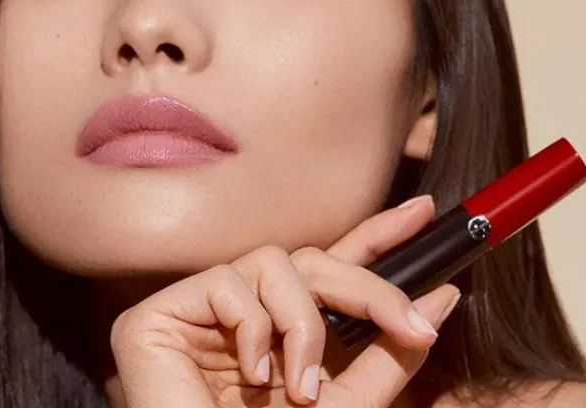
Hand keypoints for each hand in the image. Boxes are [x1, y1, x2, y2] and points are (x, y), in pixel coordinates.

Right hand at [110, 195, 459, 407]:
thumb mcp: (344, 404)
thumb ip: (388, 356)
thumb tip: (442, 298)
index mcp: (278, 330)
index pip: (329, 269)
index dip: (376, 237)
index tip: (423, 213)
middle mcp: (241, 310)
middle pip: (312, 261)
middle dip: (367, 287)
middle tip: (410, 322)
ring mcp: (200, 307)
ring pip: (276, 263)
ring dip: (303, 323)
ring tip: (303, 387)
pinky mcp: (160, 310)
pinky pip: (226, 283)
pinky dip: (253, 328)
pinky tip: (252, 375)